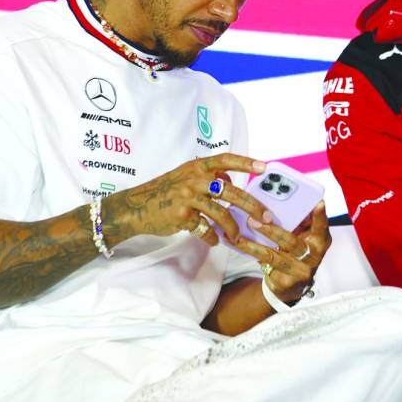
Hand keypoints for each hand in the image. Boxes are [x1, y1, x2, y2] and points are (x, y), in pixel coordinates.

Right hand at [105, 153, 267, 245]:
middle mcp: (194, 179)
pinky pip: (205, 229)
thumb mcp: (185, 176)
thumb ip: (208, 177)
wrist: (136, 206)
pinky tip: (213, 241)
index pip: (225, 160)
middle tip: (266, 217)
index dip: (245, 162)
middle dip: (252, 206)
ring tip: (237, 238)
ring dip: (232, 228)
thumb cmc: (165, 191)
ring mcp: (188, 197)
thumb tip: (231, 182)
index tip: (264, 167)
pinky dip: (212, 237)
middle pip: (231, 192)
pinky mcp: (182, 216)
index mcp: (197, 167)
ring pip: (221, 213)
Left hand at [233, 201, 331, 304]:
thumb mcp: (302, 236)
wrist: (291, 285)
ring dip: (254, 244)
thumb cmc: (296, 253)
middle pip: (291, 241)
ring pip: (273, 254)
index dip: (321, 216)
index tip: (319, 203)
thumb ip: (298, 221)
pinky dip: (251, 253)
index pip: (322, 227)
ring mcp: (300, 271)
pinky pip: (265, 265)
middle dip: (270, 229)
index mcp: (320, 241)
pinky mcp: (285, 282)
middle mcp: (313, 257)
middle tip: (253, 219)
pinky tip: (239, 245)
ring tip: (241, 233)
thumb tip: (281, 200)